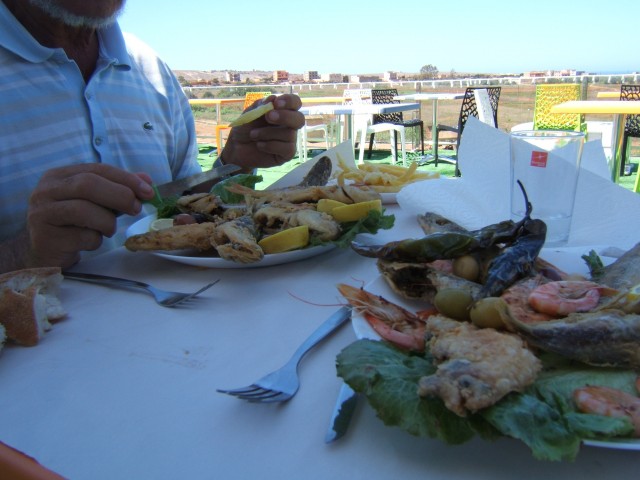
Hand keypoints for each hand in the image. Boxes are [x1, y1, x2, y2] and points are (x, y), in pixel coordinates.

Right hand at [25, 164, 154, 268]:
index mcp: (59, 176)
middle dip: (119, 195)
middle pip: (88, 184)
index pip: (97, 169)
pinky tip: (90, 242)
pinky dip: (95, 240)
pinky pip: (82, 237)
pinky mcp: (46, 238)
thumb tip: (147, 180)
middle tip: (136, 208)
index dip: (126, 178)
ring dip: (107, 222)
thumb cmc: (73, 223)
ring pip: (84, 210)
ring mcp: (42, 214)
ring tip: (108, 230)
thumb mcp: (96, 202)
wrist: (43, 252)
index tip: (148, 191)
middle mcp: (46, 190)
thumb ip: (118, 189)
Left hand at [221, 94, 304, 170]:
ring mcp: (289, 140)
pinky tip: (259, 145)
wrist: (236, 147)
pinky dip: (270, 145)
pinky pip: (286, 148)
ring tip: (253, 135)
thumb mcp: (250, 113)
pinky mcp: (287, 154)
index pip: (295, 102)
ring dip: (268, 133)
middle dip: (285, 117)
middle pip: (300, 119)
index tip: (276, 103)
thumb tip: (273, 98)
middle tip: (268, 117)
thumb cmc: (245, 128)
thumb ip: (261, 106)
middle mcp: (289, 125)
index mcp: (283, 111)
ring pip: (289, 134)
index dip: (290, 101)